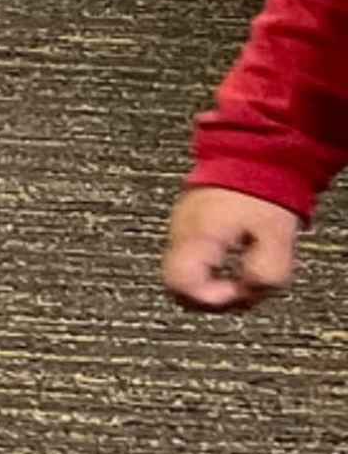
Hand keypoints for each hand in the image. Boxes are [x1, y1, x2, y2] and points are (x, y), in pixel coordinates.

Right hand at [163, 187, 304, 307]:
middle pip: (175, 285)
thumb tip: (248, 290)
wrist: (252, 154)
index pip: (181, 287)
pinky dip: (211, 264)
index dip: (211, 300)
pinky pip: (191, 255)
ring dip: (211, 280)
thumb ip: (265, 274)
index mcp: (197, 238)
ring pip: (183, 271)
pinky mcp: (188, 221)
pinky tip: (234, 254)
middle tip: (237, 289)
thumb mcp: (277, 239)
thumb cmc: (262, 192)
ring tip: (241, 269)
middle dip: (209, 296)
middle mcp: (181, 232)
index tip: (238, 290)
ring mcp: (181, 225)